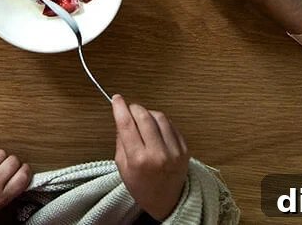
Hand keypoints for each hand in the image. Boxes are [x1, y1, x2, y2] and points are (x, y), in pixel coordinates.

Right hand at [113, 95, 188, 220]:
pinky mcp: (184, 148)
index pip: (127, 124)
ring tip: (143, 121)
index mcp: (139, 160)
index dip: (120, 108)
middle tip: (129, 109)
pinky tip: (156, 129)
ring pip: (159, 116)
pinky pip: (171, 124)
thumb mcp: (123, 168)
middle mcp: (157, 154)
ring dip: (148, 113)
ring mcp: (173, 151)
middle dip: (134, 108)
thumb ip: (120, 142)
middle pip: (143, 116)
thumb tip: (121, 118)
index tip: (116, 99)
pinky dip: (161, 121)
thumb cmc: (142, 187)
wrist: (167, 202)